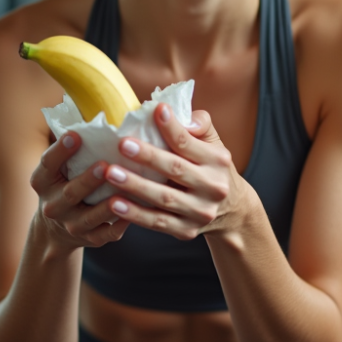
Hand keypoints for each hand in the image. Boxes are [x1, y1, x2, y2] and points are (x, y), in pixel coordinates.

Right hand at [30, 132, 130, 250]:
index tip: (75, 135)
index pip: (48, 164)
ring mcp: (70, 225)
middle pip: (70, 193)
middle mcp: (53, 205)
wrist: (55, 230)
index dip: (60, 151)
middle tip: (104, 165)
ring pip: (89, 217)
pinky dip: (119, 225)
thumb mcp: (57, 169)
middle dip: (87, 180)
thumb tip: (98, 110)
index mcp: (43, 181)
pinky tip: (133, 213)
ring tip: (122, 193)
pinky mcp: (89, 240)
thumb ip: (71, 148)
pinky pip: (105, 234)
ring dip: (105, 206)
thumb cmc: (65, 184)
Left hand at [101, 105, 258, 240]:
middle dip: (148, 156)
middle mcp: (213, 187)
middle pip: (176, 169)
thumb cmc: (210, 167)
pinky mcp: (187, 231)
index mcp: (218, 161)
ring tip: (111, 174)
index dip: (172, 128)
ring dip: (135, 186)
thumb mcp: (213, 144)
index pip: (190, 143)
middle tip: (122, 144)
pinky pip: (157, 222)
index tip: (155, 111)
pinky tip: (115, 204)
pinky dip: (135, 214)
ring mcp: (200, 212)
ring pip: (164, 198)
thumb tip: (178, 115)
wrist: (230, 210)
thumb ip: (200, 124)